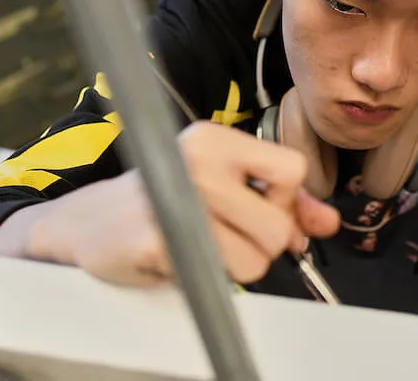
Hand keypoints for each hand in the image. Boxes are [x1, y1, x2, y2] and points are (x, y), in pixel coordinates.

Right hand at [18, 121, 338, 285]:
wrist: (90, 221)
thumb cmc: (167, 195)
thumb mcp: (223, 181)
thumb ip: (281, 199)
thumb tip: (327, 223)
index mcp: (214, 139)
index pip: (292, 169)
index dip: (286, 198)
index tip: (260, 203)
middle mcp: (195, 162)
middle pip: (277, 223)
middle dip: (263, 242)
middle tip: (228, 232)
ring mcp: (173, 201)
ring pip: (256, 259)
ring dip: (238, 264)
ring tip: (203, 245)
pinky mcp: (157, 243)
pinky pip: (219, 279)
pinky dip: (206, 277)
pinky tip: (179, 255)